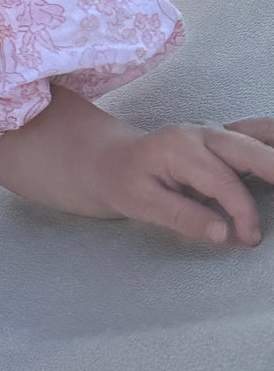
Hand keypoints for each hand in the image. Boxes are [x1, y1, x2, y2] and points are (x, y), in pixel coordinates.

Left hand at [94, 116, 273, 247]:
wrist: (111, 159)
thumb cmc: (124, 182)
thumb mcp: (141, 204)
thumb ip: (182, 217)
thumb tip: (223, 234)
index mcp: (180, 148)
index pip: (223, 182)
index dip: (241, 212)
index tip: (249, 239)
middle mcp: (203, 133)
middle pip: (250, 150)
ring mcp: (217, 131)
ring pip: (260, 134)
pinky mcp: (225, 137)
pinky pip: (259, 133)